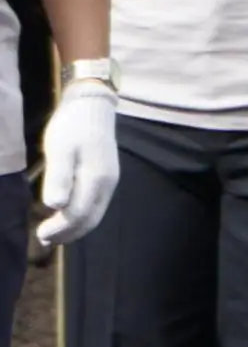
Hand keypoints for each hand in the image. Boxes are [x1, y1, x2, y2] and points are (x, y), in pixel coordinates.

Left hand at [34, 78, 119, 250]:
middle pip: (90, 218)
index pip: (79, 214)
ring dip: (74, 227)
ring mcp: (109, 181)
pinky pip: (95, 205)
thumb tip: (55, 206)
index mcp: (96, 178)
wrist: (92, 107)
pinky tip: (66, 213)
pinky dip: (81, 216)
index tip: (40, 235)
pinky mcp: (106, 177)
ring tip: (53, 233)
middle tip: (44, 239)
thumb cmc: (72, 127)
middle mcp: (107, 184)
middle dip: (68, 233)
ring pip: (94, 214)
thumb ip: (59, 178)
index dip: (60, 228)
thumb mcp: (60, 150)